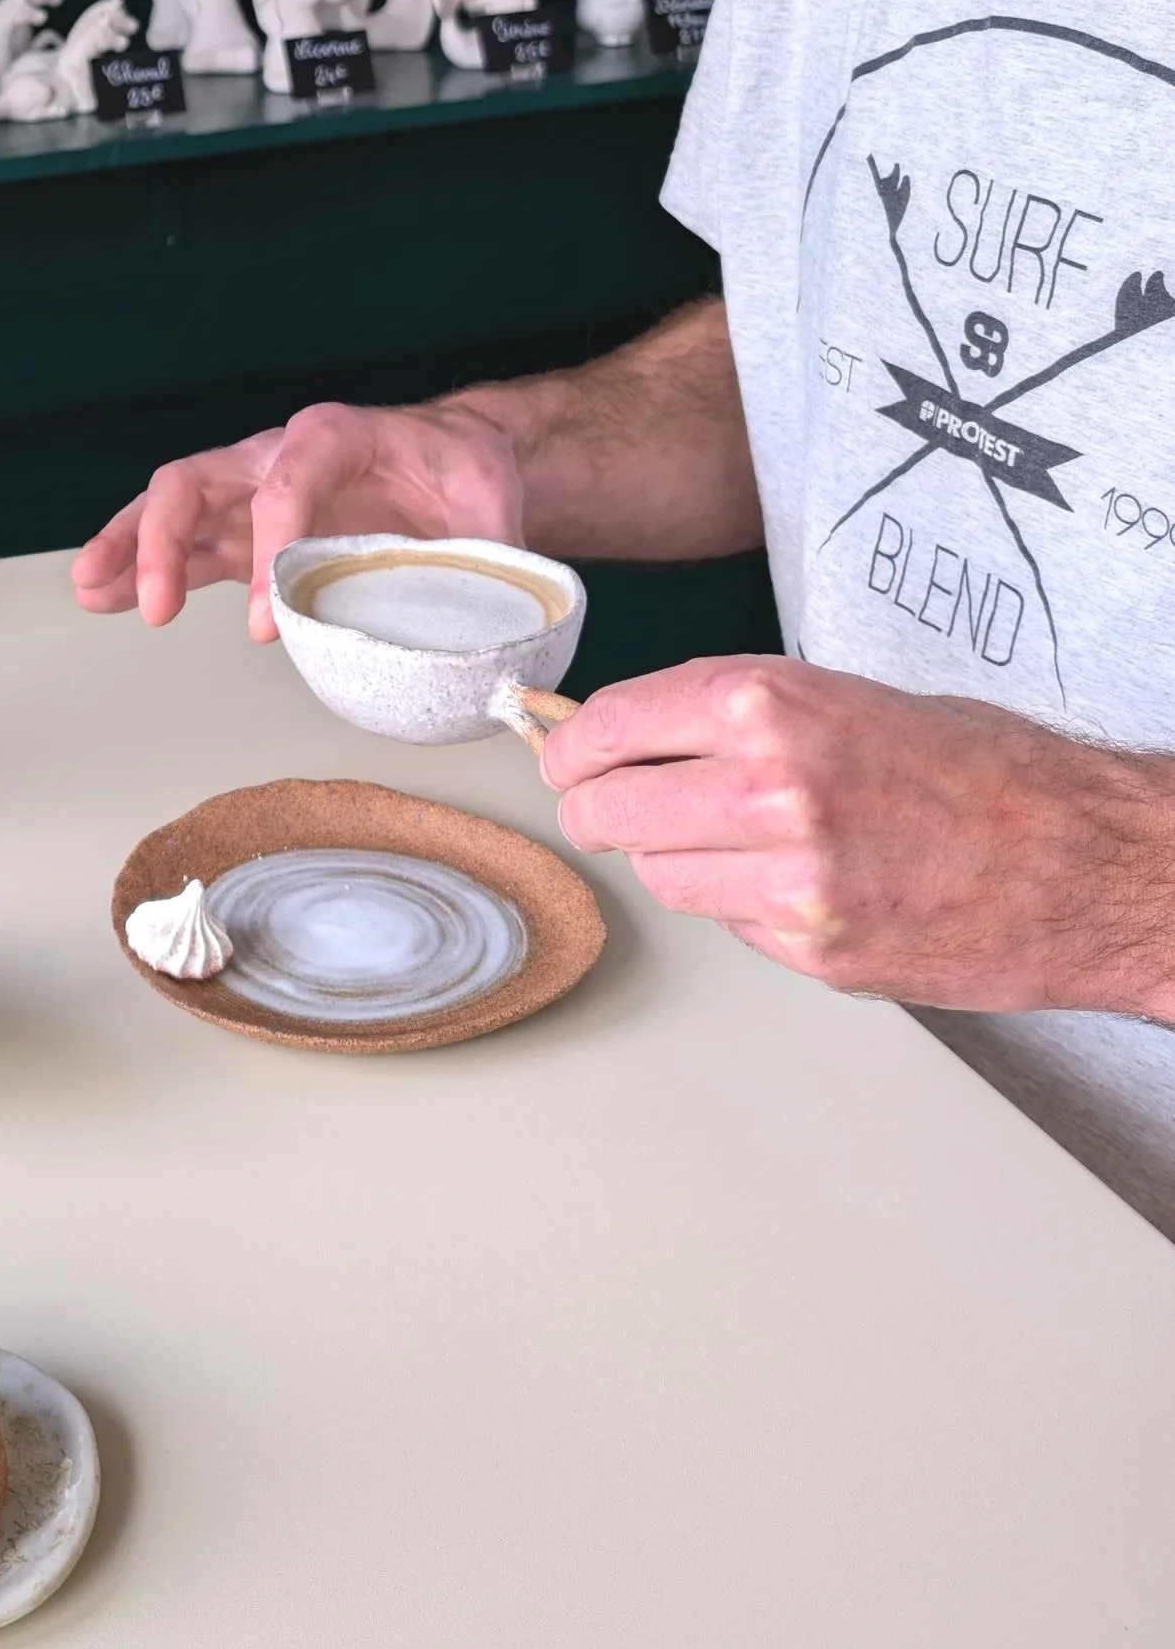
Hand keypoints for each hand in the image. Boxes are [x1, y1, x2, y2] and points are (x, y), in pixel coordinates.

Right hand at [70, 397, 528, 642]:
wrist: (455, 462)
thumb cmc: (465, 473)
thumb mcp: (490, 501)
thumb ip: (479, 551)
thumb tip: (471, 617)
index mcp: (336, 435)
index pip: (286, 482)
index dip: (271, 546)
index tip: (268, 621)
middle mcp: (277, 456)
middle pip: (197, 479)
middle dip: (163, 539)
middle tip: (155, 608)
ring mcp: (251, 494)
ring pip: (171, 508)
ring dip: (128, 548)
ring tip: (91, 590)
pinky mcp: (244, 532)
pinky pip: (182, 545)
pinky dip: (141, 568)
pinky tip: (106, 596)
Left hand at [540, 656, 1174, 1014]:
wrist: (1085, 861)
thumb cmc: (982, 768)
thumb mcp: (846, 697)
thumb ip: (738, 714)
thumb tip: (639, 733)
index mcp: (769, 706)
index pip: (612, 727)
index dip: (574, 746)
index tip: (564, 755)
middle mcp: (767, 790)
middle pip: (609, 809)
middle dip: (597, 807)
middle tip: (605, 804)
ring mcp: (787, 881)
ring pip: (660, 874)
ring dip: (672, 858)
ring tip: (730, 838)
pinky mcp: (814, 951)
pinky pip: (729, 924)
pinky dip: (740, 905)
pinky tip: (794, 881)